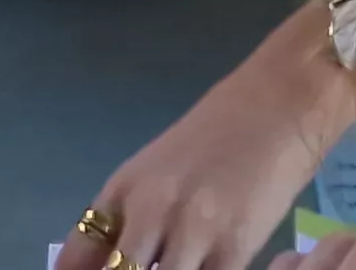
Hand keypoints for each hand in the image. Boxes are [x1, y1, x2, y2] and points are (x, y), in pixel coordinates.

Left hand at [53, 17, 355, 269]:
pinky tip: (208, 269)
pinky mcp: (233, 250)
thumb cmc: (222, 132)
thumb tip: (114, 264)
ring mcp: (189, 233)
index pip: (75, 256)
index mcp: (122, 190)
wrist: (280, 102)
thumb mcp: (159, 170)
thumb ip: (132, 218)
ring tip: (180, 267)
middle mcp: (147, 212)